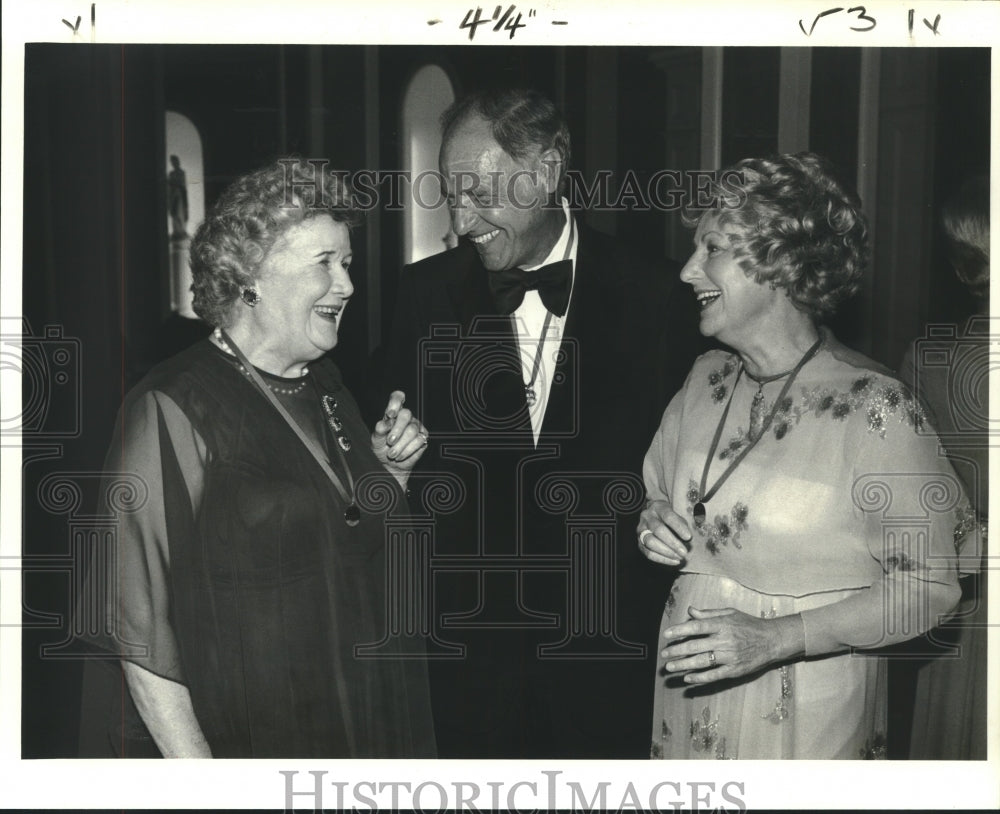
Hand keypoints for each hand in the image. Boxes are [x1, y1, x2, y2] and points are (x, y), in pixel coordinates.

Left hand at [371, 391, 427, 484]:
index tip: (390, 415)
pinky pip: (419, 441)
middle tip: (389, 441)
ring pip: (412, 430)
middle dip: (397, 430)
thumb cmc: (382, 448)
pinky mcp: (423, 438)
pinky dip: (407, 450)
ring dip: (400, 444)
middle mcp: (406, 418)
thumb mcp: (376, 439)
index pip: (397, 398)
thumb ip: (379, 430)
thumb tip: (383, 423)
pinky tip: (400, 456)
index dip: (395, 402)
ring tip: (392, 454)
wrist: (389, 465)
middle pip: (406, 414)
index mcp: (393, 413)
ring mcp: (416, 427)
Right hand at [637, 498, 691, 565]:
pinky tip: (674, 561)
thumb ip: (682, 525)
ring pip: (650, 542)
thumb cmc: (670, 518)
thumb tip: (687, 539)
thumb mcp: (677, 515)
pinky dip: (662, 559)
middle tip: (684, 552)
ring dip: (666, 552)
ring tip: (679, 557)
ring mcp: (641, 530)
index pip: (668, 516)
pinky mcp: (639, 542)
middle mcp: (647, 517)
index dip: (678, 527)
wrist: (654, 516)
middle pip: (658, 530)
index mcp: (658, 507)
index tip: (688, 537)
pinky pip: (648, 553)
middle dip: (672, 543)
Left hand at [660, 607, 804, 685]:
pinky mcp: (735, 670)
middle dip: (677, 651)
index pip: (696, 627)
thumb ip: (709, 614)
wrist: (772, 640)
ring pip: (702, 662)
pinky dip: (700, 678)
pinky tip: (687, 678)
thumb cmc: (749, 624)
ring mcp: (730, 656)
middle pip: (696, 646)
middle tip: (663, 654)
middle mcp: (724, 640)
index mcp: (722, 624)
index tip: (666, 635)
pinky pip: (714, 675)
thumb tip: (690, 611)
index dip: (680, 630)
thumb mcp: (730, 613)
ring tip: (670, 667)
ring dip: (683, 665)